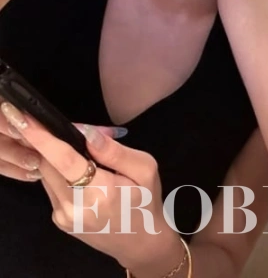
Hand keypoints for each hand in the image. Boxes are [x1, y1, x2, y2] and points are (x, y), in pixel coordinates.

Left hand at [0, 101, 171, 269]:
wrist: (141, 242)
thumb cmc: (146, 201)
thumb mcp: (145, 168)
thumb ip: (115, 150)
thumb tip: (86, 132)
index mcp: (101, 192)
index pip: (64, 160)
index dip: (43, 138)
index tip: (26, 120)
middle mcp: (75, 207)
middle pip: (48, 164)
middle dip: (54, 142)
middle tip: (78, 133)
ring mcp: (64, 216)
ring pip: (46, 175)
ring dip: (56, 157)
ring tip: (85, 154)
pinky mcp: (59, 220)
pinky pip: (52, 186)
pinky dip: (61, 173)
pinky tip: (82, 174)